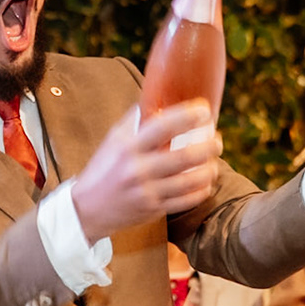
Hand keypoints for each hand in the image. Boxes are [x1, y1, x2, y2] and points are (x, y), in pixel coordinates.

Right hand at [71, 103, 221, 242]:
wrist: (86, 208)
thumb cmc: (103, 168)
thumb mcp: (114, 139)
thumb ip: (137, 120)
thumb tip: (158, 96)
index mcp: (128, 146)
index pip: (163, 126)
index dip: (188, 116)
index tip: (204, 110)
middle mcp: (138, 169)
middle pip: (185, 156)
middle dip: (209, 146)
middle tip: (217, 140)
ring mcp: (147, 192)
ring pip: (191, 180)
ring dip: (209, 169)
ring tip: (213, 161)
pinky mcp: (154, 209)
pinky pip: (187, 200)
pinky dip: (201, 190)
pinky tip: (205, 182)